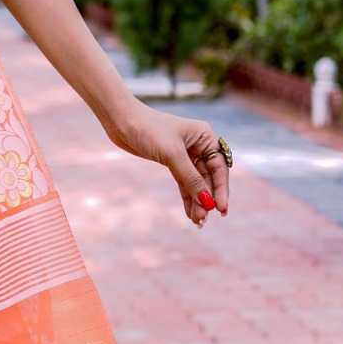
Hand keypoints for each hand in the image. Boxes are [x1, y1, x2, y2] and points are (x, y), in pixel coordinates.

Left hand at [104, 99, 230, 227]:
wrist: (121, 121)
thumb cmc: (148, 129)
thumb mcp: (172, 155)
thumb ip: (190, 178)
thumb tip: (207, 202)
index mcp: (205, 136)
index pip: (219, 167)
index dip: (221, 189)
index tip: (221, 209)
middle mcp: (198, 144)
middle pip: (209, 177)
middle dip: (207, 198)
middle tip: (204, 219)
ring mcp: (185, 153)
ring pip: (196, 182)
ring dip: (198, 201)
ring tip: (198, 222)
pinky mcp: (172, 161)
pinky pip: (184, 182)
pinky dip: (187, 197)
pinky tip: (190, 213)